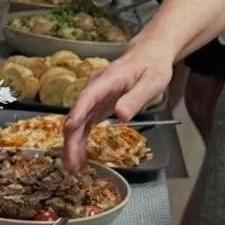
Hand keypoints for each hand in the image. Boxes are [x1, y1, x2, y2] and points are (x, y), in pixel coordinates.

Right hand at [63, 39, 173, 168]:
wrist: (148, 55)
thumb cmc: (152, 66)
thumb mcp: (153, 81)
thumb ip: (137, 97)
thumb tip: (121, 115)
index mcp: (107, 80)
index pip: (88, 97)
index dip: (78, 113)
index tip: (71, 129)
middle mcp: (94, 89)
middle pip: (76, 116)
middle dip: (71, 142)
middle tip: (71, 165)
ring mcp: (92, 99)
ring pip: (76, 125)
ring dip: (73, 147)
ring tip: (72, 169)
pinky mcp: (94, 107)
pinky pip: (82, 127)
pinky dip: (80, 143)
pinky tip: (79, 159)